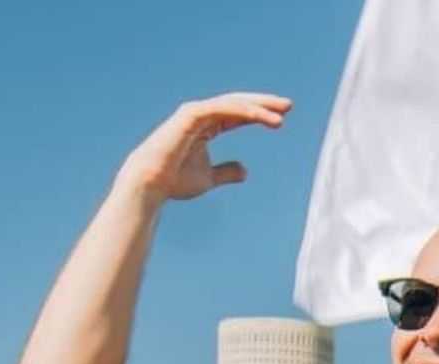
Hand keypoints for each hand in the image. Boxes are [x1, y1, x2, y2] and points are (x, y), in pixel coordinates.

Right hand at [114, 92, 291, 204]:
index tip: (282, 117)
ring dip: (258, 107)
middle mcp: (201, 115)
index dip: (259, 114)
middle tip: (288, 106)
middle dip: (264, 104)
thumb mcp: (209, 178)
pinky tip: (261, 115)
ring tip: (281, 115)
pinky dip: (242, 110)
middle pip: (238, 104)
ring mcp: (195, 113)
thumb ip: (226, 172)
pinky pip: (222, 108)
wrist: (151, 185)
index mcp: (206, 126)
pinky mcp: (190, 114)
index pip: (237, 114)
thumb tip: (246, 171)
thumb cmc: (174, 181)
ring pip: (232, 104)